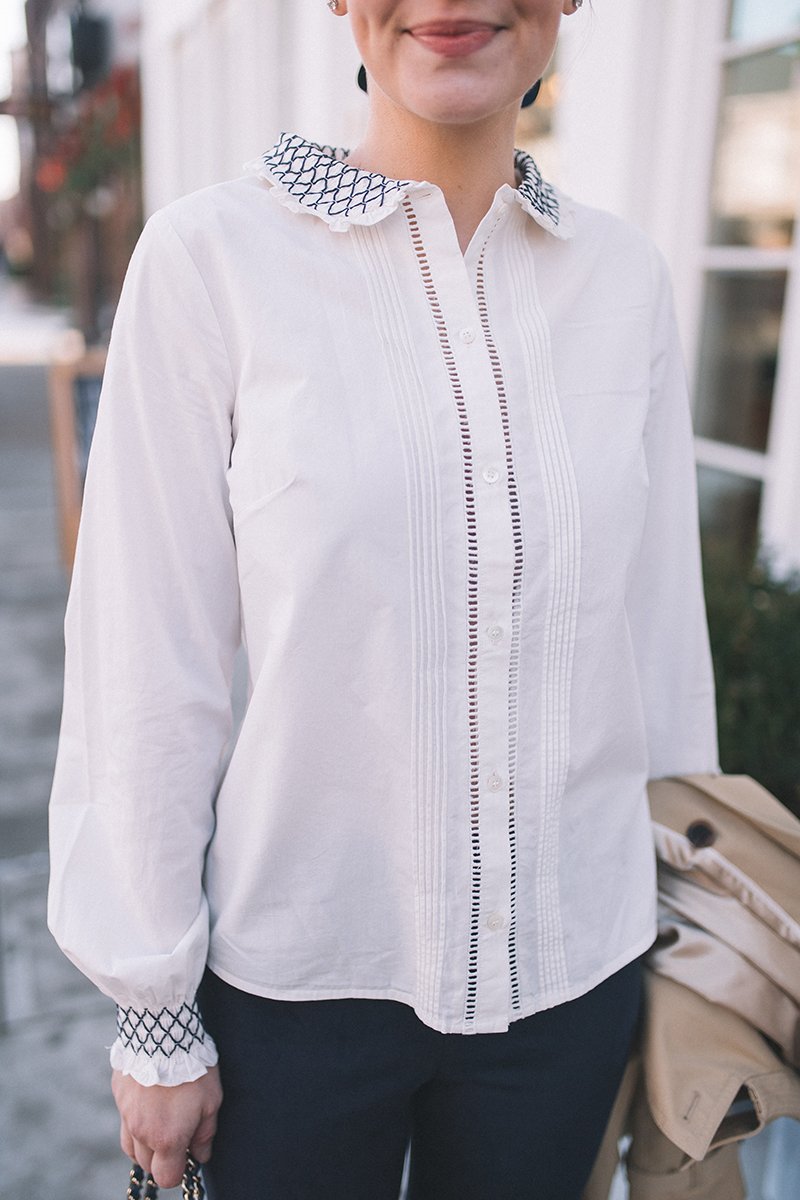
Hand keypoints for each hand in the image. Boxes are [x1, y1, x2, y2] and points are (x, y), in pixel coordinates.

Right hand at [112, 1065, 222, 1188]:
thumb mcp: (211, 1101)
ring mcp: (126, 1115)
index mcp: (166, 1138)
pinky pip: (124, 1119)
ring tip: (161, 1122)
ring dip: (145, 1144)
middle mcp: (142, 1132)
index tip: (186, 1155)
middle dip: (161, 1157)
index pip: (166, 1177)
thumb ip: (205, 1133)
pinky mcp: (119, 1096)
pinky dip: (134, 1121)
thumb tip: (200, 1155)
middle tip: (177, 1133)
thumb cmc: (192, 1067)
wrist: (163, 1033)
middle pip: (147, 1164)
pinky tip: (149, 1103)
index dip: (178, 1171)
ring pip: (130, 1146)